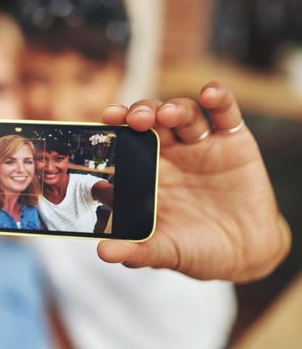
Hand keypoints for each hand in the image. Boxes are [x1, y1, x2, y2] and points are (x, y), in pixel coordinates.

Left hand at [98, 83, 289, 281]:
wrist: (245, 255)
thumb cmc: (196, 249)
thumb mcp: (165, 252)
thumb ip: (136, 251)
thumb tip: (103, 253)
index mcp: (146, 172)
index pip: (126, 142)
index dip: (116, 128)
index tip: (106, 120)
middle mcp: (170, 153)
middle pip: (151, 120)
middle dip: (141, 112)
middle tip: (134, 119)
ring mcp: (201, 145)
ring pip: (183, 113)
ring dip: (174, 107)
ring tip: (169, 115)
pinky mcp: (234, 142)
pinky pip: (225, 114)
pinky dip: (218, 99)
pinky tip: (210, 94)